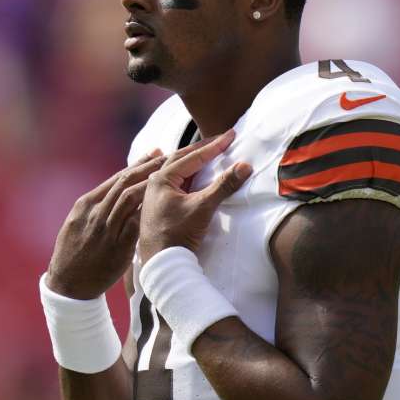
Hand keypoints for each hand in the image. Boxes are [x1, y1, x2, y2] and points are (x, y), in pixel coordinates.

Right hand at [46, 151, 166, 298]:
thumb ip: (97, 209)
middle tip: (167, 154)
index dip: (136, 165)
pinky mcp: (118, 246)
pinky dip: (148, 209)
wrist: (69, 284)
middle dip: (147, 166)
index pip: (115, 178)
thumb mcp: (79, 224)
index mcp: (86, 204)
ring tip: (169, 172)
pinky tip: (164, 202)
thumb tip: (117, 194)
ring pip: (130, 197)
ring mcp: (106, 228)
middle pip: (124, 182)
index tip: (153, 154)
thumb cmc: (75, 254)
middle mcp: (95, 212)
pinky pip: (136, 222)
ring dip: (150, 182)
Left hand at [138, 129, 251, 261]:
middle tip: (222, 140)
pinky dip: (187, 176)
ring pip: (176, 171)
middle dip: (203, 149)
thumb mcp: (203, 207)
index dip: (214, 146)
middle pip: (181, 159)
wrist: (161, 264)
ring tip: (209, 153)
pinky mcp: (158, 208)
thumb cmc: (177, 235)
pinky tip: (192, 176)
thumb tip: (244, 166)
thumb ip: (223, 185)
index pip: (192, 156)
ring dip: (193, 162)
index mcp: (161, 179)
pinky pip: (174, 184)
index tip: (230, 135)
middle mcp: (154, 184)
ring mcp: (154, 196)